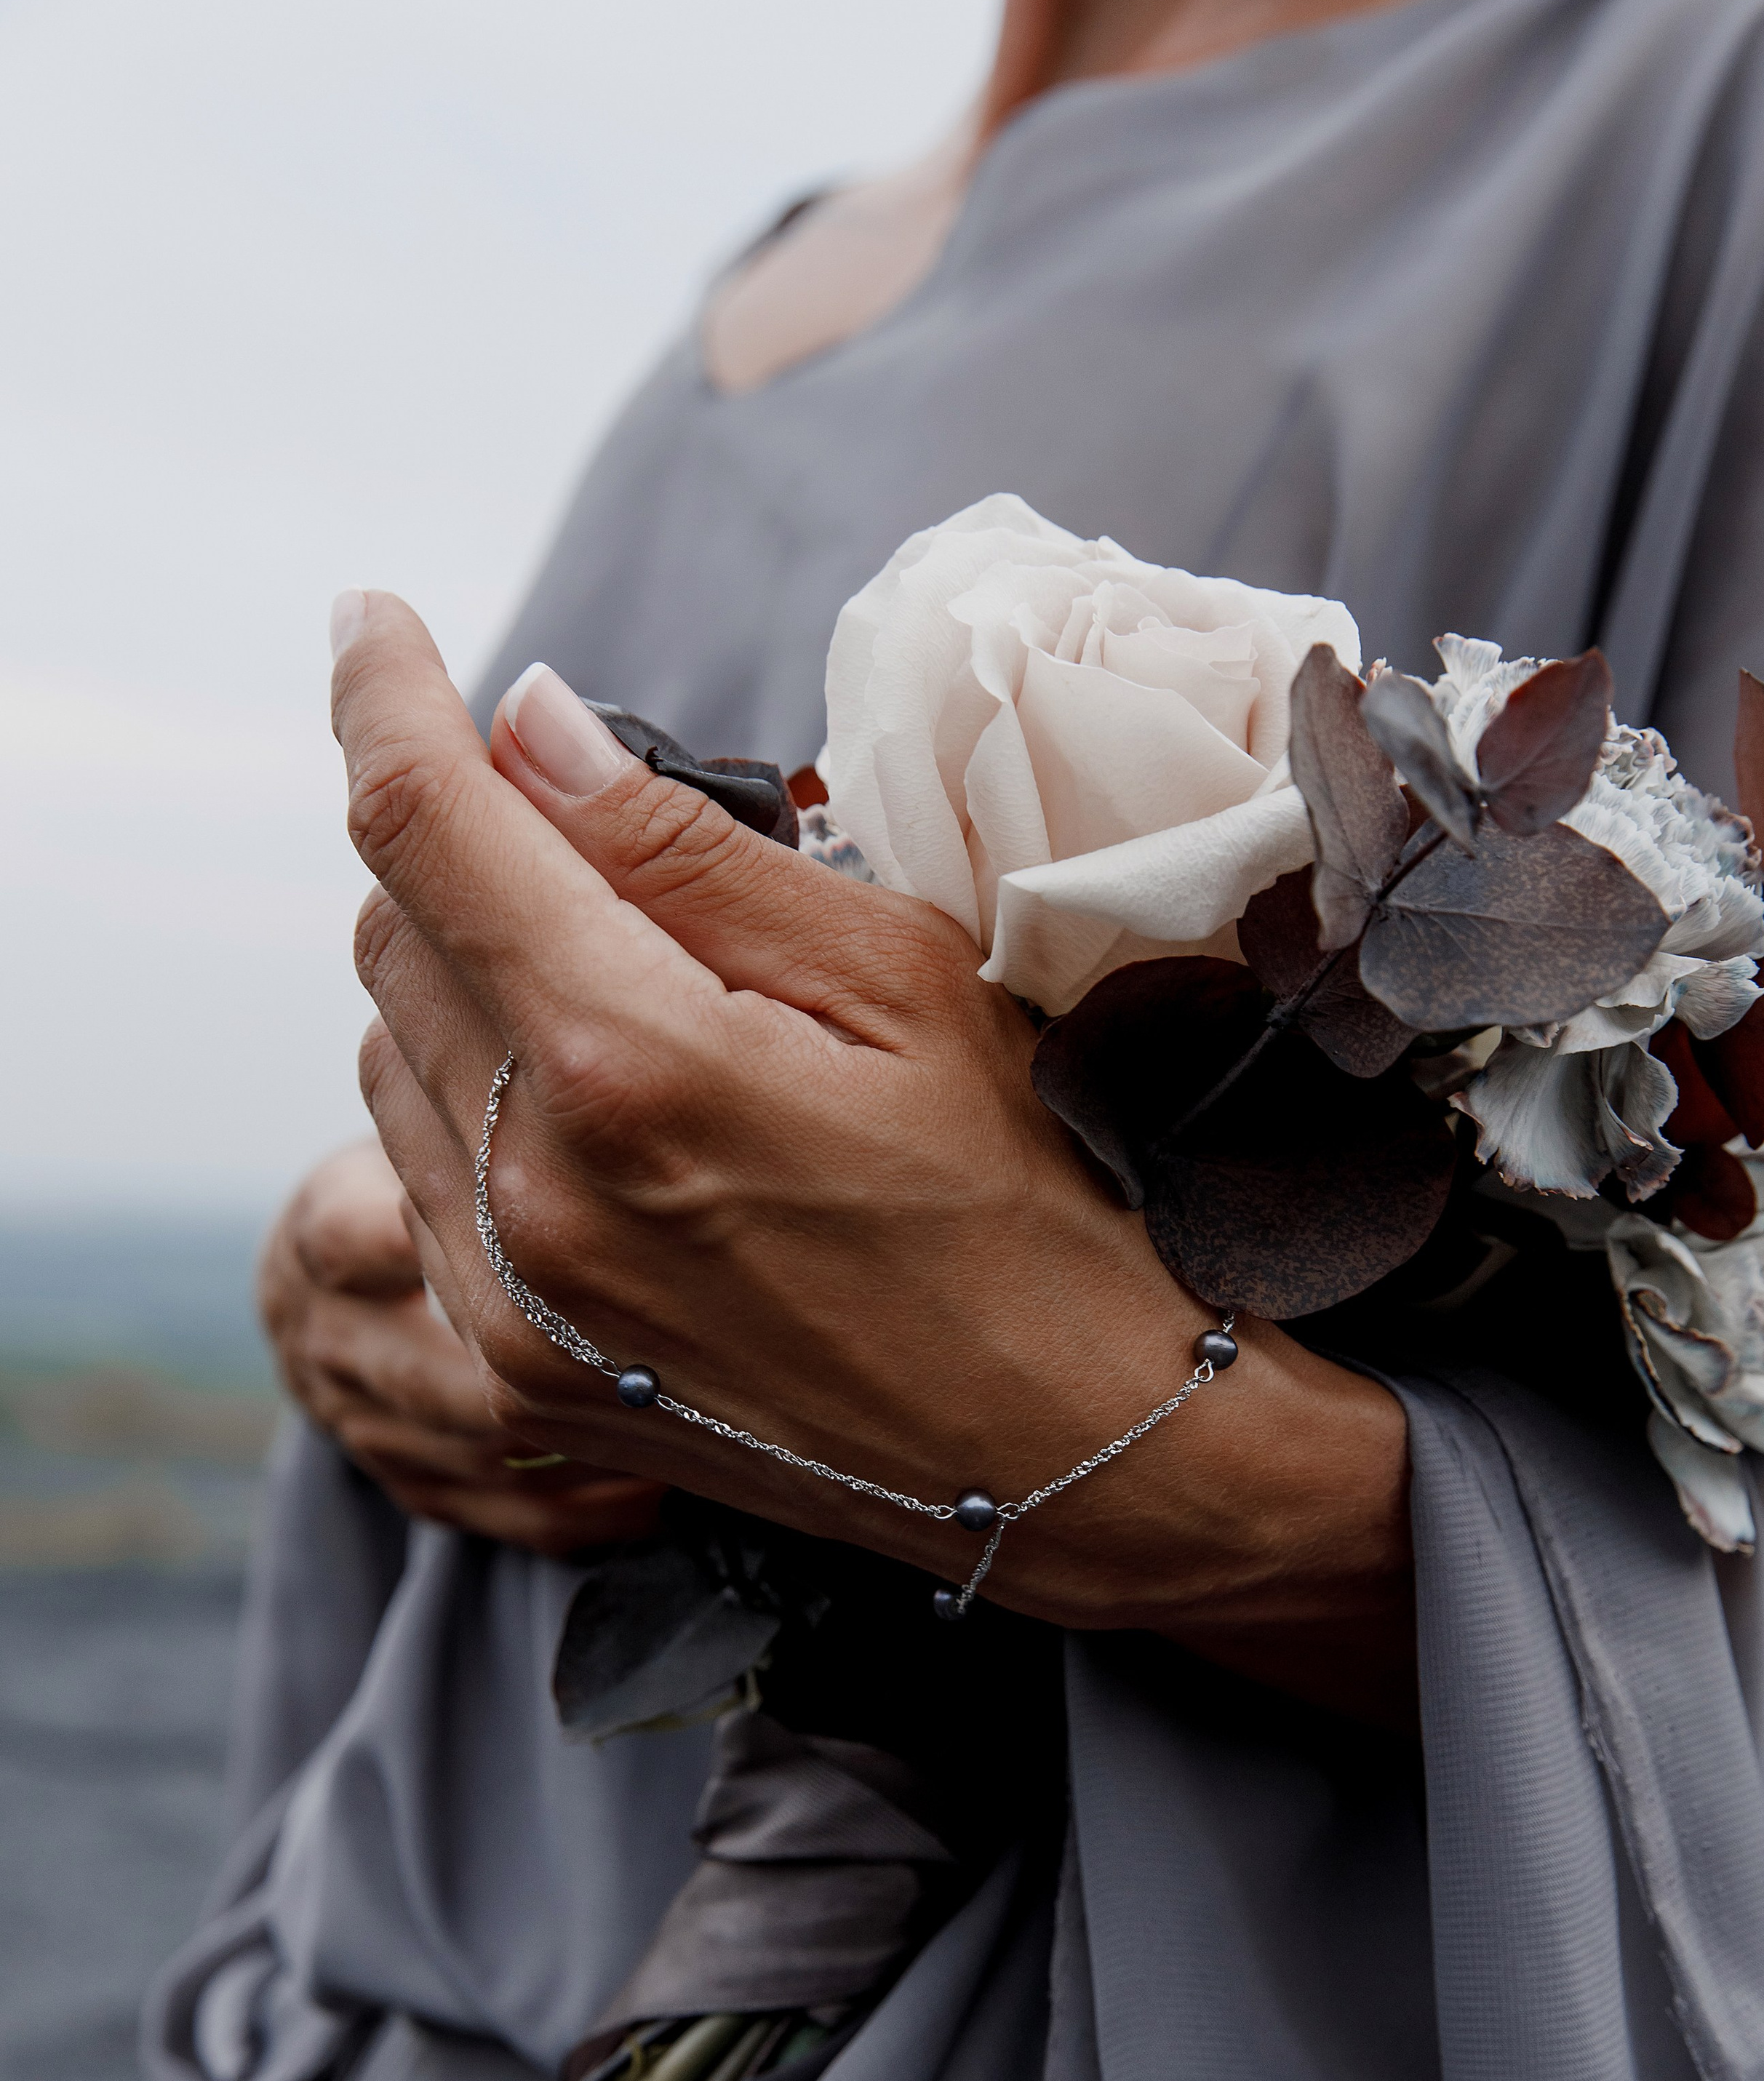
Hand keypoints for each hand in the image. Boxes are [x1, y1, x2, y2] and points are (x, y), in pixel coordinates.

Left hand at [333, 593, 1415, 1725]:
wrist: (1072, 1458)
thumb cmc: (1024, 1198)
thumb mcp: (902, 982)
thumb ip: (691, 854)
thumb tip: (528, 725)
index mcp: (634, 1065)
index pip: (427, 826)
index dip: (385, 695)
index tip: (375, 622)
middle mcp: (535, 1197)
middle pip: (395, 934)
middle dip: (467, 849)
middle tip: (593, 844)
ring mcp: (511, 1306)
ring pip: (390, 1056)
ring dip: (464, 984)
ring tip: (623, 1000)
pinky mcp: (514, 1379)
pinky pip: (417, 1184)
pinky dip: (470, 1109)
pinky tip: (594, 1120)